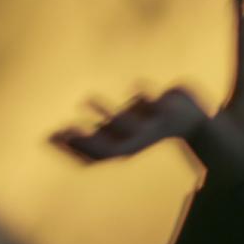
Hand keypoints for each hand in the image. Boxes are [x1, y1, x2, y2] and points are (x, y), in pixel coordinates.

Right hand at [51, 87, 206, 162]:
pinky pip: (155, 104)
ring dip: (107, 113)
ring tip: (85, 98)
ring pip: (129, 128)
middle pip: (109, 151)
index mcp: (123, 150)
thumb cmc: (147, 124)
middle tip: (64, 130)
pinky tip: (134, 85)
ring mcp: (152, 130)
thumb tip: (50, 138)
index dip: (72, 152)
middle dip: (86, 143)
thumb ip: (89, 136)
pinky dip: (146, 95)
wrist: (193, 119)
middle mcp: (137, 144)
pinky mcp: (168, 112)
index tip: (50, 138)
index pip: (94, 159)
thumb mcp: (117, 132)